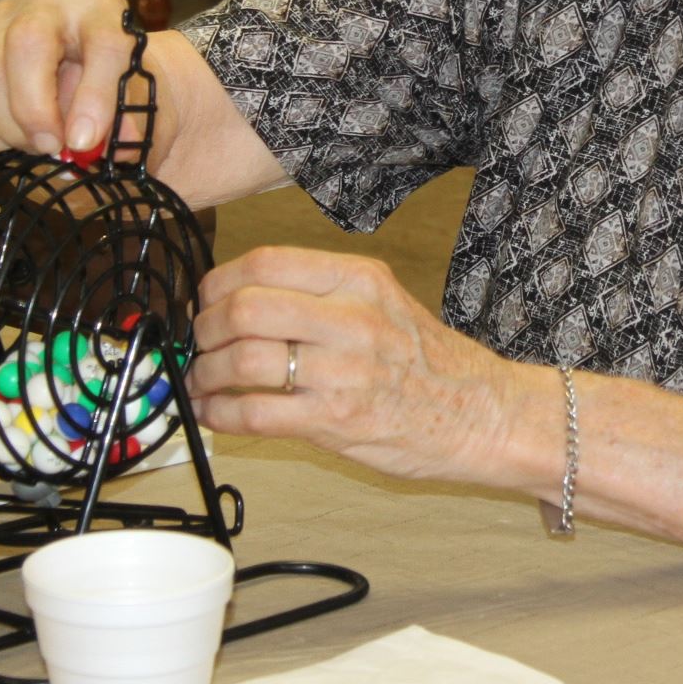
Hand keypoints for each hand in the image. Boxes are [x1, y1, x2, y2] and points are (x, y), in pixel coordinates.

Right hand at [0, 0, 152, 157]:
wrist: (77, 48)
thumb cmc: (108, 70)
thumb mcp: (130, 87)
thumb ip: (123, 115)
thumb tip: (87, 144)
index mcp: (100, 6)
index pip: (104, 43)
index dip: (95, 97)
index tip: (86, 141)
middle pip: (27, 43)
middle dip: (35, 110)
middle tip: (53, 147)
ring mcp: (1, 16)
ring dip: (10, 125)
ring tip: (38, 145)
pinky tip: (16, 138)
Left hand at [189, 248, 523, 486]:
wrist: (482, 414)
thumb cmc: (429, 362)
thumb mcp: (383, 302)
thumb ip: (321, 294)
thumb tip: (241, 299)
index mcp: (359, 280)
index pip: (265, 262)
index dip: (219, 282)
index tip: (207, 300)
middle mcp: (351, 319)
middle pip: (245, 307)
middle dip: (205, 328)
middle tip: (200, 343)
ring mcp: (343, 372)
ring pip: (243, 360)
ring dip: (206, 373)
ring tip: (203, 382)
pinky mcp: (336, 421)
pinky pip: (255, 413)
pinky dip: (220, 414)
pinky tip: (215, 414)